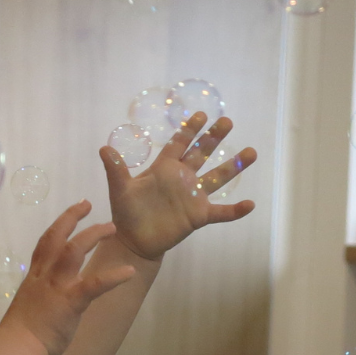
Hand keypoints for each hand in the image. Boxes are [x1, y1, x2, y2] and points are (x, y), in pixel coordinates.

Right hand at [0, 200, 135, 354]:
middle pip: (57, 237)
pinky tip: (130, 272)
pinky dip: (113, 277)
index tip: (74, 210)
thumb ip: (39, 296)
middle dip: (72, 218)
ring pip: (73, 251)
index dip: (60, 224)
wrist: (16, 348)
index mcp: (35, 277)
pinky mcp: (70, 303)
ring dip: (93, 235)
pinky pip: (95, 285)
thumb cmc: (20, 333)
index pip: (45, 243)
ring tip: (112, 228)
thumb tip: (45, 297)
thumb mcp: (28, 306)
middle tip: (89, 204)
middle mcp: (45, 276)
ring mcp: (57, 287)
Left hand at [104, 113, 257, 260]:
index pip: (179, 143)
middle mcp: (182, 179)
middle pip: (202, 153)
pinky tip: (250, 204)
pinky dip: (235, 210)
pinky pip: (221, 212)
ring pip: (217, 178)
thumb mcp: (120, 190)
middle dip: (214, 137)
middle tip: (228, 121)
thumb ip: (116, 170)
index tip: (201, 114)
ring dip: (234, 166)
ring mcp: (193, 197)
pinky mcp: (199, 216)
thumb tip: (103, 148)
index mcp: (164, 168)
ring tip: (252, 152)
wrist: (135, 240)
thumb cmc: (126, 213)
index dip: (190, 129)